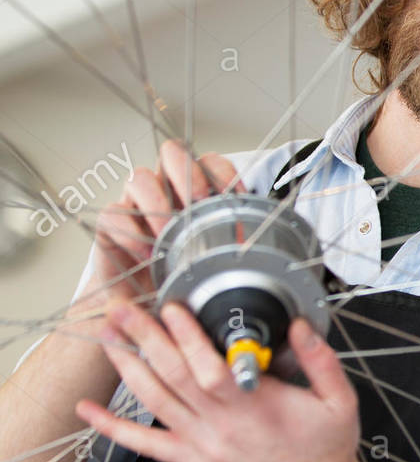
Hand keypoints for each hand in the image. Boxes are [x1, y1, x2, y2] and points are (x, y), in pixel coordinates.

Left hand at [74, 299, 365, 461]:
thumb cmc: (325, 453)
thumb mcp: (340, 402)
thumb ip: (320, 361)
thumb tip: (299, 326)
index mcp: (256, 408)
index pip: (210, 368)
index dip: (186, 337)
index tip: (173, 307)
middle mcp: (221, 426)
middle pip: (172, 377)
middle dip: (144, 338)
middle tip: (123, 308)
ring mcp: (202, 445)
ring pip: (154, 401)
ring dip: (128, 366)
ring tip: (108, 336)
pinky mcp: (193, 461)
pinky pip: (146, 445)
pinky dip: (113, 428)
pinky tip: (90, 411)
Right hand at [84, 141, 243, 311]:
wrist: (151, 307)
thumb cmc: (188, 280)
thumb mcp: (219, 261)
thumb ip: (236, 243)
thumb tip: (265, 239)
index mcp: (196, 192)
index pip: (209, 162)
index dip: (223, 172)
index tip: (235, 197)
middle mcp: (166, 191)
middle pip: (172, 154)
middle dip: (186, 173)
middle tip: (196, 201)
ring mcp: (137, 205)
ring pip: (139, 178)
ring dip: (157, 203)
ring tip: (168, 234)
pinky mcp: (112, 227)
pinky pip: (114, 214)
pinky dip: (131, 232)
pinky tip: (148, 255)